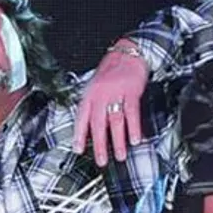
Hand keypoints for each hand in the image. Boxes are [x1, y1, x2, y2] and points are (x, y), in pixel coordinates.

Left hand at [73, 42, 147, 165]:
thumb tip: (89, 127)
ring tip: (119, 155)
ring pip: (115, 121)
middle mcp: (101, 94)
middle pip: (98, 123)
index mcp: (90, 94)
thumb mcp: (95, 85)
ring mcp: (116, 93)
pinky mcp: (131, 91)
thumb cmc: (112, 70)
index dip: (79, 134)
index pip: (81, 117)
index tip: (78, 149)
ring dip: (118, 140)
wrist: (129, 52)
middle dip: (99, 144)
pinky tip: (135, 139)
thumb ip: (92, 104)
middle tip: (101, 160)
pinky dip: (134, 128)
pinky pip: (132, 113)